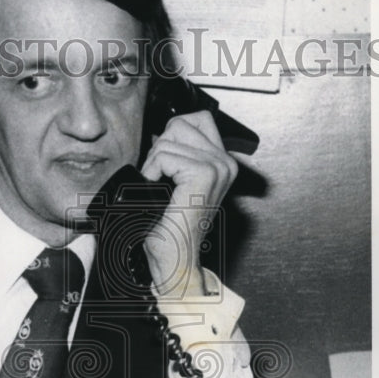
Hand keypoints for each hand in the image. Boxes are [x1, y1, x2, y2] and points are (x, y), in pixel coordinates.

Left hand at [140, 110, 237, 297]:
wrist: (174, 258)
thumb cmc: (171, 229)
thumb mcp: (177, 184)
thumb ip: (179, 155)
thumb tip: (161, 134)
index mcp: (222, 163)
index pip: (197, 119)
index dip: (172, 135)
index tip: (165, 165)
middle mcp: (225, 163)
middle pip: (182, 124)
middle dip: (161, 147)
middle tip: (160, 177)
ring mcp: (218, 168)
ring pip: (170, 139)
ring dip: (154, 162)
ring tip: (159, 187)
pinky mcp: (204, 175)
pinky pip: (166, 155)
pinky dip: (153, 171)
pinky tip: (157, 190)